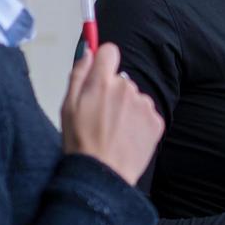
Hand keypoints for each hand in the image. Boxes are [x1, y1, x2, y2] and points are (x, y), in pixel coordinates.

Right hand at [61, 43, 163, 185]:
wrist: (102, 173)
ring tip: (113, 130)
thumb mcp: (67, 106)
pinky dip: (138, 123)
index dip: (103, 60)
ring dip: (126, 109)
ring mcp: (144, 105)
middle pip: (121, 80)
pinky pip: (146, 114)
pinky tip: (126, 137)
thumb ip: (79, 74)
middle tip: (100, 116)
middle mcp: (127, 88)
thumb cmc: (80, 142)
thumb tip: (87, 52)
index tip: (99, 71)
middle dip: (112, 92)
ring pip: (134, 98)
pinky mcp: (156, 121)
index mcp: (102, 82)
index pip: (109, 51)